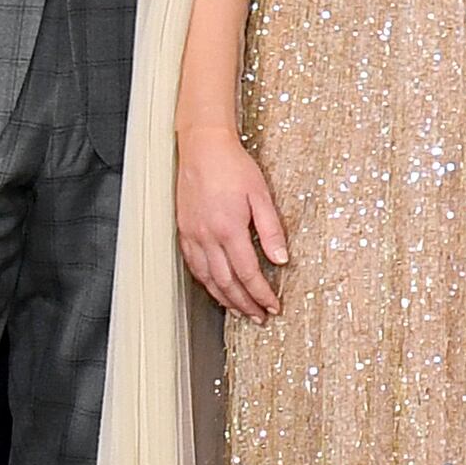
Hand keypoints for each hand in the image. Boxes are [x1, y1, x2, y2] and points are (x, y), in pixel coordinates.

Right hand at [176, 130, 288, 320]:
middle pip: (227, 283)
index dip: (261, 294)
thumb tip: (281, 260)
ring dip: (225, 299)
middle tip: (259, 317)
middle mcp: (207, 237)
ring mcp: (192, 235)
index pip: (248, 274)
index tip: (273, 306)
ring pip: (208, 279)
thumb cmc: (233, 166)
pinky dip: (207, 283)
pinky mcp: (184, 231)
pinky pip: (194, 266)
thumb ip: (271, 230)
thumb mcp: (261, 195)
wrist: (202, 147)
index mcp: (228, 229)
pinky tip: (217, 288)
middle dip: (245, 304)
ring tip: (241, 311)